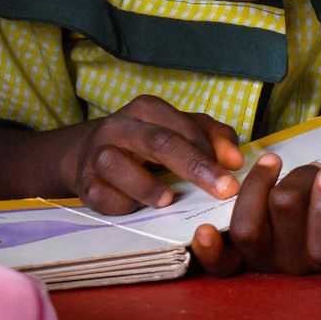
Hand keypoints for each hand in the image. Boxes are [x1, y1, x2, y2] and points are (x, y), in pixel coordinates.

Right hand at [64, 95, 242, 214]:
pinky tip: (138, 209)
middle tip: (224, 189)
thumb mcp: (180, 132)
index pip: (182, 125)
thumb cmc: (146, 146)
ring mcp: (97, 155)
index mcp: (146, 109)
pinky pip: (102, 195)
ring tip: (169, 200)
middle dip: (194, 165)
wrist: (91, 156)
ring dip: (146, 185)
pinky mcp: (85, 184)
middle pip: (158, 141)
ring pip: (117, 164)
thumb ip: (212, 138)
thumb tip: (235, 160)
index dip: (210, 148)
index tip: (235, 171)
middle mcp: (119, 126)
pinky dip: (122, 204)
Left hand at [191, 153, 320, 275]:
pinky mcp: (238, 255)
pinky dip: (209, 249)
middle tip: (310, 164)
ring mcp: (263, 261)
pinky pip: (219, 263)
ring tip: (272, 161)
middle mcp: (296, 267)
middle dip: (296, 181)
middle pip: (285, 218)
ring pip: (247, 231)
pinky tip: (204, 228)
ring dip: (255, 189)